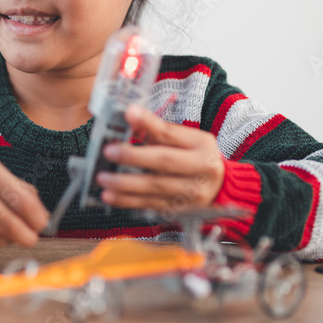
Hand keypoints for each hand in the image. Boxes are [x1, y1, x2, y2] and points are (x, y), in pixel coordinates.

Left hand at [94, 104, 225, 213]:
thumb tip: (130, 117)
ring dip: (125, 184)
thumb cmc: (196, 157)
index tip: (128, 113)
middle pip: (165, 162)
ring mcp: (192, 193)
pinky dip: (127, 201)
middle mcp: (201, 170)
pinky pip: (150, 205)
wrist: (219, 187)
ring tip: (103, 178)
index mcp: (201, 146)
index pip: (171, 133)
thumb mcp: (186, 139)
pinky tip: (109, 196)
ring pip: (155, 188)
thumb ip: (159, 130)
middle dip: (134, 157)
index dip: (149, 123)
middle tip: (109, 152)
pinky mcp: (180, 209)